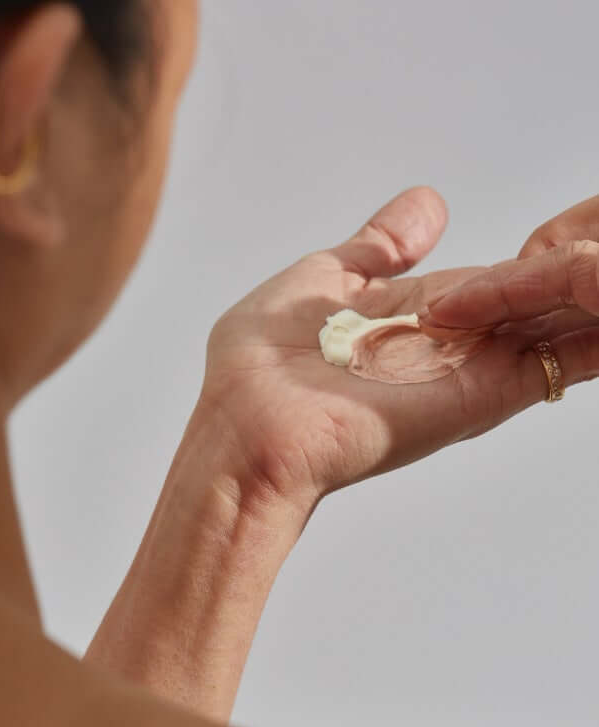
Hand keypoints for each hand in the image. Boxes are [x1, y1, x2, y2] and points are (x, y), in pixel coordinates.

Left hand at [199, 187, 578, 512]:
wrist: (250, 433)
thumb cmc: (262, 367)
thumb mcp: (324, 281)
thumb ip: (379, 249)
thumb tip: (431, 204)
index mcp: (412, 314)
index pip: (487, 282)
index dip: (528, 258)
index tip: (568, 229)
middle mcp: (449, 343)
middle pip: (528, 301)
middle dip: (568, 273)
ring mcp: (471, 368)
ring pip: (553, 323)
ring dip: (590, 293)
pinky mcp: (486, 393)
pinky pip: (560, 359)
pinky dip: (595, 334)